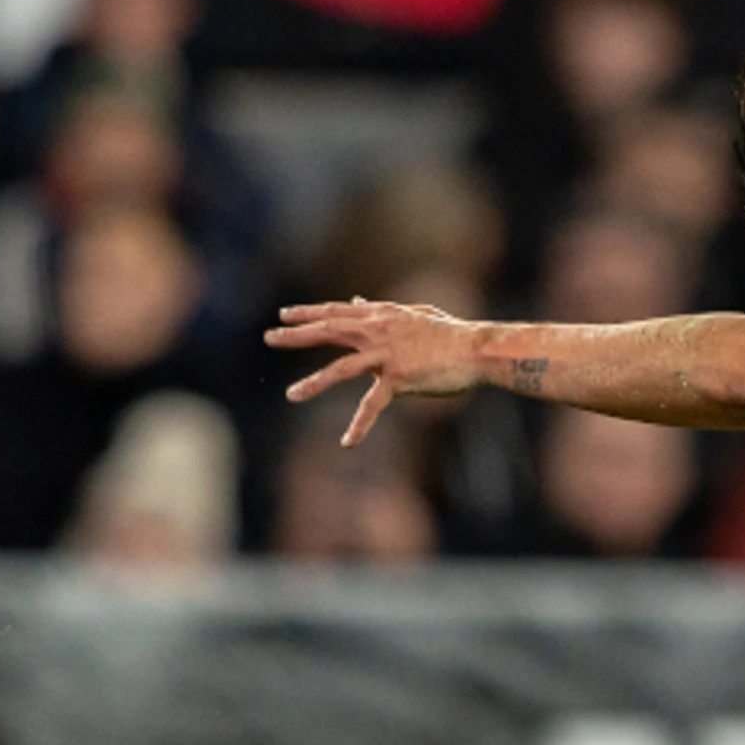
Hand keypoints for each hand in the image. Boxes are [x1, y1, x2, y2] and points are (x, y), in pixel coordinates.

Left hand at [265, 298, 484, 446]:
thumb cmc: (448, 334)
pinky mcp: (399, 378)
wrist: (476, 350)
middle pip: (329, 331)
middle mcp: (379, 331)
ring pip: (342, 369)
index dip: (309, 314)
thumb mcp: (412, 315)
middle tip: (268, 337)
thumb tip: (356, 302)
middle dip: (296, 335)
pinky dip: (360, 425)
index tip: (284, 315)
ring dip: (314, 382)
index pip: (336, 312)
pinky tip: (347, 442)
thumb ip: (382, 310)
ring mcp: (387, 354)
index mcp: (380, 317)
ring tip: (291, 395)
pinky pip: (373, 404)